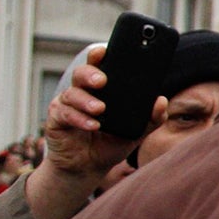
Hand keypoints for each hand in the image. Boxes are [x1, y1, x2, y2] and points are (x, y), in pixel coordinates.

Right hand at [25, 47, 165, 218]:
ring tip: (100, 108)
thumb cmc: (110, 143)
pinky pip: (65, 114)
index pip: (99, 65)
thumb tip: (160, 101)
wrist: (89, 167)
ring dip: (86, 100)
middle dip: (91, 74)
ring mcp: (67, 104)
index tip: (106, 51)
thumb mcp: (136, 131)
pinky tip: (92, 124)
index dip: (100, 55)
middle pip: (82, 73)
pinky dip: (79, 119)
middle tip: (102, 81)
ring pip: (72, 93)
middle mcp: (83, 91)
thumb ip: (151, 118)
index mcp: (102, 89)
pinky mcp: (57, 120)